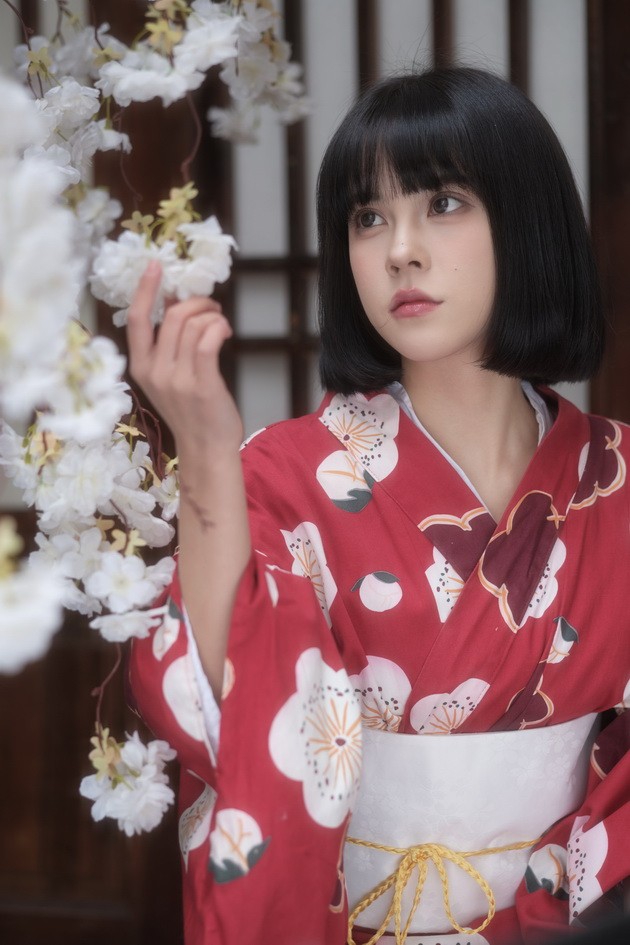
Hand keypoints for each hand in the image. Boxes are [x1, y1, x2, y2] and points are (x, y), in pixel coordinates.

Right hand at [127, 261, 243, 457]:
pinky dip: (218, 327)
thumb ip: (168, 345)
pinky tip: (224, 331)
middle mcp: (154, 371)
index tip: (155, 266)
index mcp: (140, 367)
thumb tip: (176, 303)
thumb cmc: (191, 412)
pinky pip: (208, 339)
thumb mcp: (168, 378)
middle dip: (196, 302)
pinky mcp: (202, 384)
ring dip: (211, 315)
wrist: (206, 449)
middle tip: (212, 306)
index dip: (144, 289)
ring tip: (220, 322)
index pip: (136, 320)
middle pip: (172, 316)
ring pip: (192, 325)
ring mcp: (177, 379)